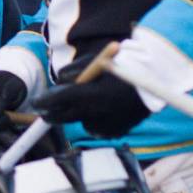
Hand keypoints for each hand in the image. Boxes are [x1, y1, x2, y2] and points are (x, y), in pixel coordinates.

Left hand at [33, 57, 149, 137]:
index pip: (62, 100)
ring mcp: (111, 123)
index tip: (36, 102)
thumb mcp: (95, 61)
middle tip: (43, 112)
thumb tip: (58, 83)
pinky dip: (94, 121)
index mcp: (96, 92)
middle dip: (52, 114)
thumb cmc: (122, 64)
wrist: (156, 78)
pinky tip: (102, 110)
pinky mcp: (118, 131)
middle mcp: (103, 111)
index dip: (46, 102)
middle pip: (67, 117)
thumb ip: (73, 73)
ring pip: (82, 123)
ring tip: (85, 103)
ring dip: (77, 116)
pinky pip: (98, 128)